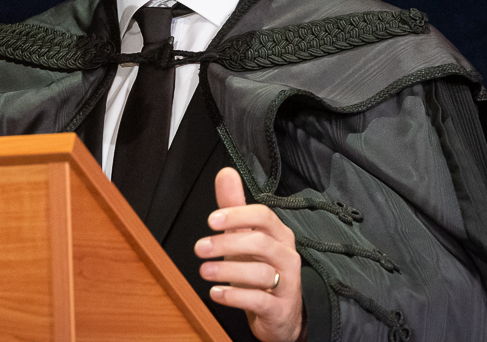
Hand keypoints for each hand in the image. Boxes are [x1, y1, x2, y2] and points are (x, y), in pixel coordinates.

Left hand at [194, 168, 305, 341]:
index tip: (211, 220)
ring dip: (227, 271)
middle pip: (260, 242)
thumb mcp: (245, 237)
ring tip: (204, 271)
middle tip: (200, 248)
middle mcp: (287, 256)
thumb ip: (235, 206)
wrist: (280, 313)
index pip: (263, 216)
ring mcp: (287, 283)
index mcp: (279, 235)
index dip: (237, 215)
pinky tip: (216, 293)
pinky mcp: (281, 309)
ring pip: (261, 273)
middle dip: (226, 243)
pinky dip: (235, 296)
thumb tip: (226, 173)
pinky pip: (260, 300)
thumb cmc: (260, 269)